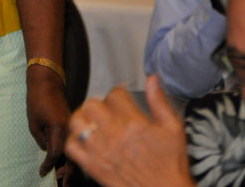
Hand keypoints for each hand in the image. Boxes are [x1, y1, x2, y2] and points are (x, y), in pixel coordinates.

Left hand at [27, 67, 70, 176]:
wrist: (48, 81)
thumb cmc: (37, 99)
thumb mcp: (33, 122)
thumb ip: (41, 139)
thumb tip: (48, 152)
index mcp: (58, 127)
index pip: (55, 153)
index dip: (49, 165)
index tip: (43, 172)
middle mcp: (70, 128)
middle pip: (73, 156)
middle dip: (68, 173)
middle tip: (63, 184)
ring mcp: (74, 126)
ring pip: (77, 151)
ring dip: (72, 165)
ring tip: (65, 177)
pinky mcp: (75, 125)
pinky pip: (76, 143)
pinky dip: (73, 155)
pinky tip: (67, 162)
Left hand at [65, 76, 193, 186]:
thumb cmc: (170, 163)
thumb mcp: (173, 128)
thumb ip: (160, 101)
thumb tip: (152, 79)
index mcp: (134, 123)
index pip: (115, 94)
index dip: (119, 92)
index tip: (122, 97)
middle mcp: (114, 134)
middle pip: (92, 104)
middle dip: (100, 103)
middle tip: (107, 109)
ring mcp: (100, 150)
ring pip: (77, 121)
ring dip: (83, 118)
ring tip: (92, 121)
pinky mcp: (92, 165)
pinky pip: (71, 146)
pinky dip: (74, 139)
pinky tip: (85, 139)